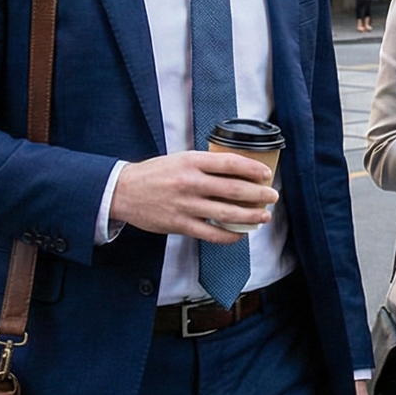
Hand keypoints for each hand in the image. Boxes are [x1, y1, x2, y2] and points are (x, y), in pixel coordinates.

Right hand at [108, 151, 276, 242]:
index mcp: (192, 161)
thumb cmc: (153, 174)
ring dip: (250, 216)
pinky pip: (212, 233)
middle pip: (235, 189)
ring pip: (227, 213)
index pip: (231, 163)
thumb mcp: (180, 159)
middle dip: (259, 194)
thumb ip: (205, 164)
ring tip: (263, 216)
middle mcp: (191, 182)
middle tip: (272, 196)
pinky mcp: (180, 224)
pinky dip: (229, 235)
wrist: (123, 191)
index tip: (266, 174)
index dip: (253, 169)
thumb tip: (235, 171)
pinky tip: (240, 234)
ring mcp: (186, 205)